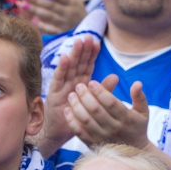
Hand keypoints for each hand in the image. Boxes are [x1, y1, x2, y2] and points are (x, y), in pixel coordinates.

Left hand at [18, 0, 86, 34]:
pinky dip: (43, 26)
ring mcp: (64, 23)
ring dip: (36, 11)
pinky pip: (51, 30)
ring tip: (23, 5)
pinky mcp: (61, 33)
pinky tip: (32, 21)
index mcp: (71, 2)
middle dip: (37, 0)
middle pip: (51, 6)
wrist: (88, 30)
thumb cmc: (77, 11)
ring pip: (49, 16)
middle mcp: (67, 12)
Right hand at [36, 37, 99, 157]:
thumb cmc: (77, 117)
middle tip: (88, 36)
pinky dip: (61, 68)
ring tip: (78, 42)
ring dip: (73, 54)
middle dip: (83, 50)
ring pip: (69, 67)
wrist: (60, 132)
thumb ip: (103, 89)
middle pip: (78, 63)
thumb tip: (117, 76)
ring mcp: (61, 86)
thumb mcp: (94, 102)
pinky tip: (65, 58)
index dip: (91, 54)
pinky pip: (58, 79)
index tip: (97, 42)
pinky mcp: (54, 93)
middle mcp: (71, 82)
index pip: (87, 65)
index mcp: (81, 83)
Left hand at [64, 76, 150, 148]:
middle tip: (79, 86)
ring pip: (86, 120)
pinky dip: (71, 121)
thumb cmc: (137, 128)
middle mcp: (114, 129)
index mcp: (126, 118)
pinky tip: (67, 110)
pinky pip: (79, 133)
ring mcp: (102, 138)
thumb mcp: (143, 112)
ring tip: (71, 95)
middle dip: (85, 96)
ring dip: (76, 106)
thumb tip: (137, 82)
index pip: (111, 102)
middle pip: (96, 110)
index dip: (100, 91)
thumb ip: (139, 97)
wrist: (134, 153)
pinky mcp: (93, 144)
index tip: (91, 82)